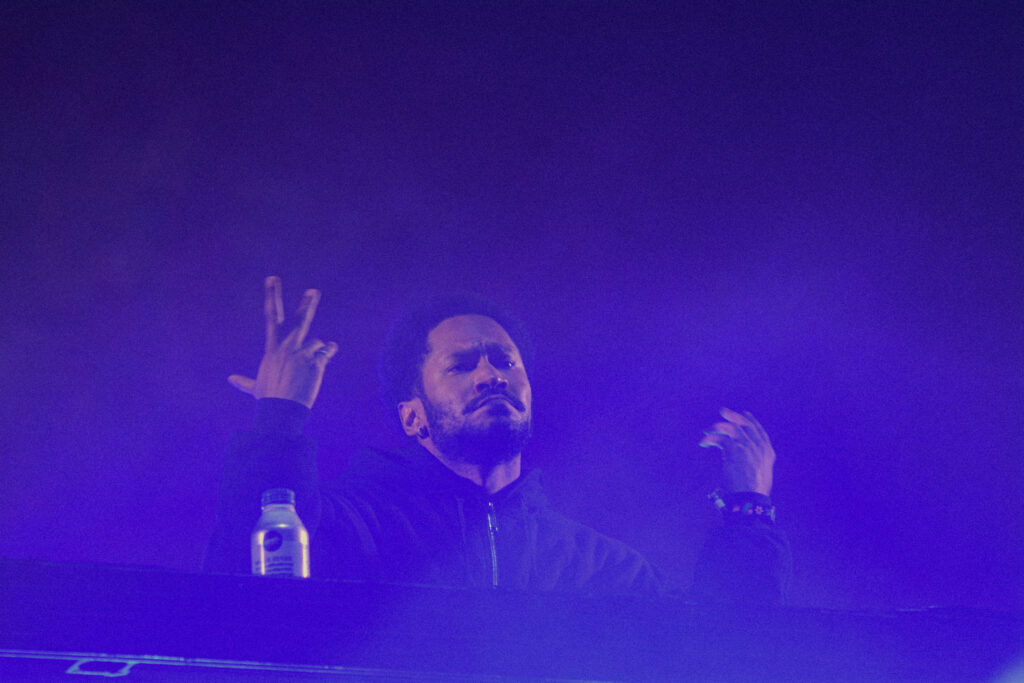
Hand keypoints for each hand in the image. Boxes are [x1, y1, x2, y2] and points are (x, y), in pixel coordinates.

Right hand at [228, 276, 337, 408]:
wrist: (281, 411)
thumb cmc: (268, 400)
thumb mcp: (257, 387)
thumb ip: (245, 382)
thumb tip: (231, 379)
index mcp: (272, 349)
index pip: (271, 317)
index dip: (272, 296)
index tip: (272, 278)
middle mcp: (287, 347)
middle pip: (300, 320)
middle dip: (307, 305)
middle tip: (314, 292)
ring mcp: (302, 353)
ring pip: (317, 342)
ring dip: (317, 350)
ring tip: (309, 367)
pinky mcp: (316, 362)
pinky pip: (327, 352)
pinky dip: (328, 354)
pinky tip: (323, 362)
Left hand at [699, 407, 774, 495]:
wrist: (751, 499)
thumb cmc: (753, 492)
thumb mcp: (760, 474)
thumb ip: (755, 462)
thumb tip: (744, 457)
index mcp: (767, 453)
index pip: (760, 431)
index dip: (751, 421)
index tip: (744, 414)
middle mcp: (759, 447)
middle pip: (746, 425)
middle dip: (734, 416)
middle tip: (723, 412)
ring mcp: (748, 447)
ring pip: (731, 428)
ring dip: (717, 427)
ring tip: (707, 432)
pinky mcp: (735, 451)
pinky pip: (720, 438)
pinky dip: (709, 439)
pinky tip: (703, 443)